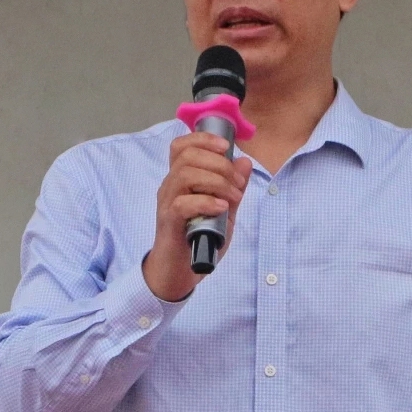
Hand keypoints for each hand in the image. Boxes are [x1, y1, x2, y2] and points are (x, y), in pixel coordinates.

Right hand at [143, 132, 251, 301]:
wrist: (179, 272)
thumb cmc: (198, 238)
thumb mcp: (224, 210)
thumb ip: (233, 186)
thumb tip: (245, 161)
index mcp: (180, 178)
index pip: (182, 145)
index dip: (204, 139)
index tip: (227, 146)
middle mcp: (170, 186)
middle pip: (188, 156)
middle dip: (220, 164)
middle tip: (238, 183)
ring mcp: (167, 203)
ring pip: (185, 174)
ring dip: (217, 181)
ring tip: (234, 197)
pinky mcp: (168, 222)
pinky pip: (183, 203)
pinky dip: (207, 202)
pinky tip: (222, 208)